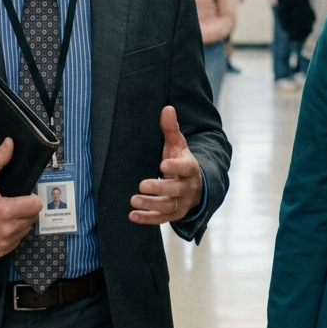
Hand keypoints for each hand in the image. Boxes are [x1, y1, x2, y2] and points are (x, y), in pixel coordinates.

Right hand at [0, 140, 42, 257]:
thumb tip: (9, 143)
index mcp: (4, 211)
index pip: (36, 205)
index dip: (31, 198)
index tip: (22, 195)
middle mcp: (6, 230)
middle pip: (32, 218)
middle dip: (26, 209)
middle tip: (12, 203)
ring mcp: (2, 243)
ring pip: (25, 230)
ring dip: (20, 222)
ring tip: (6, 214)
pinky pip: (16, 241)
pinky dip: (12, 234)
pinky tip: (1, 226)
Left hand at [130, 107, 203, 224]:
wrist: (195, 185)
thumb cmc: (181, 161)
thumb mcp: (178, 145)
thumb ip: (171, 129)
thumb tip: (167, 108)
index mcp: (190, 168)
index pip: (186, 169)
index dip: (176, 168)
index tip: (163, 164)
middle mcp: (188, 187)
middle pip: (176, 190)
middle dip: (160, 189)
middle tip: (141, 185)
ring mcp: (182, 203)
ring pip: (168, 207)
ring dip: (150, 204)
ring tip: (133, 200)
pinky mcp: (174, 215)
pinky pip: (161, 219)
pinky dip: (147, 219)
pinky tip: (132, 216)